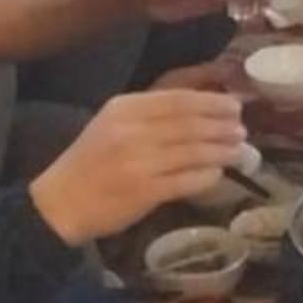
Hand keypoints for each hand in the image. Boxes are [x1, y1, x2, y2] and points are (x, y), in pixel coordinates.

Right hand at [29, 87, 247, 243]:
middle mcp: (132, 131)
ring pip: (193, 152)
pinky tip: (217, 174)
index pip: (179, 99)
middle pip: (190, 123)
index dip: (211, 102)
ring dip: (221, 151)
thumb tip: (202, 105)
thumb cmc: (91, 160)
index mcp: (125, 108)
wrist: (60, 203)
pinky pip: (185, 180)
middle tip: (243, 129)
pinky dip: (206, 176)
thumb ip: (150, 112)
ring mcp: (138, 162)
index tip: (234, 106)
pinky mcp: (143, 191)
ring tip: (239, 151)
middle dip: (222, 126)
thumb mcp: (113, 122)